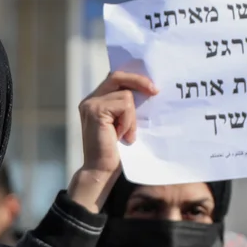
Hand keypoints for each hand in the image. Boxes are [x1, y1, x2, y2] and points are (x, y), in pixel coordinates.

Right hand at [67, 70, 158, 212]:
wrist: (101, 170)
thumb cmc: (115, 151)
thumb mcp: (124, 123)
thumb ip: (127, 107)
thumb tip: (149, 89)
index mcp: (96, 101)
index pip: (116, 78)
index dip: (134, 79)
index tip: (152, 87)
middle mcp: (90, 100)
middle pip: (118, 76)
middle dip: (139, 81)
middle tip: (155, 91)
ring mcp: (91, 104)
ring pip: (126, 94)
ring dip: (132, 116)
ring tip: (126, 134)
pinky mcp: (95, 111)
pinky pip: (125, 105)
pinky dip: (128, 121)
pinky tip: (122, 136)